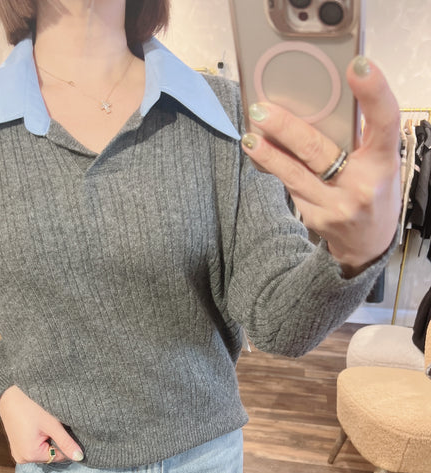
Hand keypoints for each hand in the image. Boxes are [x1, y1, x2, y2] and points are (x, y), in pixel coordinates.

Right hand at [0, 385, 83, 463]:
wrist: (9, 395)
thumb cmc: (31, 407)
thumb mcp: (52, 425)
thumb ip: (66, 442)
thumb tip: (80, 458)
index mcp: (30, 455)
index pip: (59, 456)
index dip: (65, 443)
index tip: (62, 429)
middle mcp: (23, 459)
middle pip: (50, 454)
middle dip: (55, 441)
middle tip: (51, 424)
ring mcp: (18, 453)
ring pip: (43, 450)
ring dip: (47, 439)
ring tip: (43, 425)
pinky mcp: (17, 447)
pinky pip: (34, 447)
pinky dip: (39, 439)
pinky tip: (37, 427)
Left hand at [241, 56, 400, 274]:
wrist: (367, 245)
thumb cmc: (373, 189)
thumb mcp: (380, 162)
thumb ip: (360, 137)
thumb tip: (318, 104)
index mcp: (383, 161)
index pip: (384, 120)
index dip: (373, 92)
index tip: (358, 66)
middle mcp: (361, 184)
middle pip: (318, 150)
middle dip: (286, 128)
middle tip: (262, 110)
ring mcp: (336, 205)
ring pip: (295, 174)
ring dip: (269, 153)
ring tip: (250, 136)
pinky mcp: (315, 217)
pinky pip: (290, 187)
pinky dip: (274, 167)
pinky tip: (259, 153)